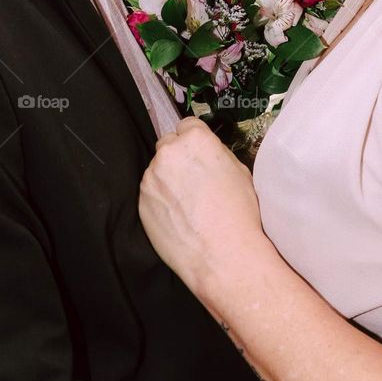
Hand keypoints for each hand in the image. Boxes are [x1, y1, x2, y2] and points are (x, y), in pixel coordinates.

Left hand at [139, 117, 266, 295]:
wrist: (223, 255)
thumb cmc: (237, 215)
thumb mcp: (240, 171)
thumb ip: (217, 154)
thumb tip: (207, 154)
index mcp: (195, 139)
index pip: (187, 125)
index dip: (195, 141)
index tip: (198, 154)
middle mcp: (168, 153)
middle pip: (168, 145)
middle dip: (178, 158)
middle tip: (193, 181)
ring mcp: (151, 178)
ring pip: (158, 171)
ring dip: (168, 180)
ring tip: (188, 204)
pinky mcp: (142, 202)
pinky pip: (151, 194)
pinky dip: (161, 201)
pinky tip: (178, 217)